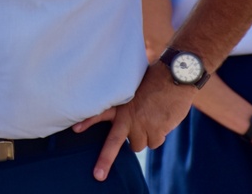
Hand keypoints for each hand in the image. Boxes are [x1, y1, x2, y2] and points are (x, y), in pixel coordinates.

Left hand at [73, 63, 194, 181]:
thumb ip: (124, 103)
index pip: (100, 113)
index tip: (75, 129)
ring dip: (143, 138)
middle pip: (114, 143)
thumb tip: (121, 117)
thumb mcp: (133, 87)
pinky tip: (161, 121)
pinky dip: (158, 136)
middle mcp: (128, 117)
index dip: (88, 122)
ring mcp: (142, 126)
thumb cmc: (154, 80)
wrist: (175, 77)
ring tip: (149, 119)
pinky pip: (154, 143)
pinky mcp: (157, 131)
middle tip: (98, 175)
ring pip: (138, 145)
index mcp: (120, 105)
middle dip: (105, 160)